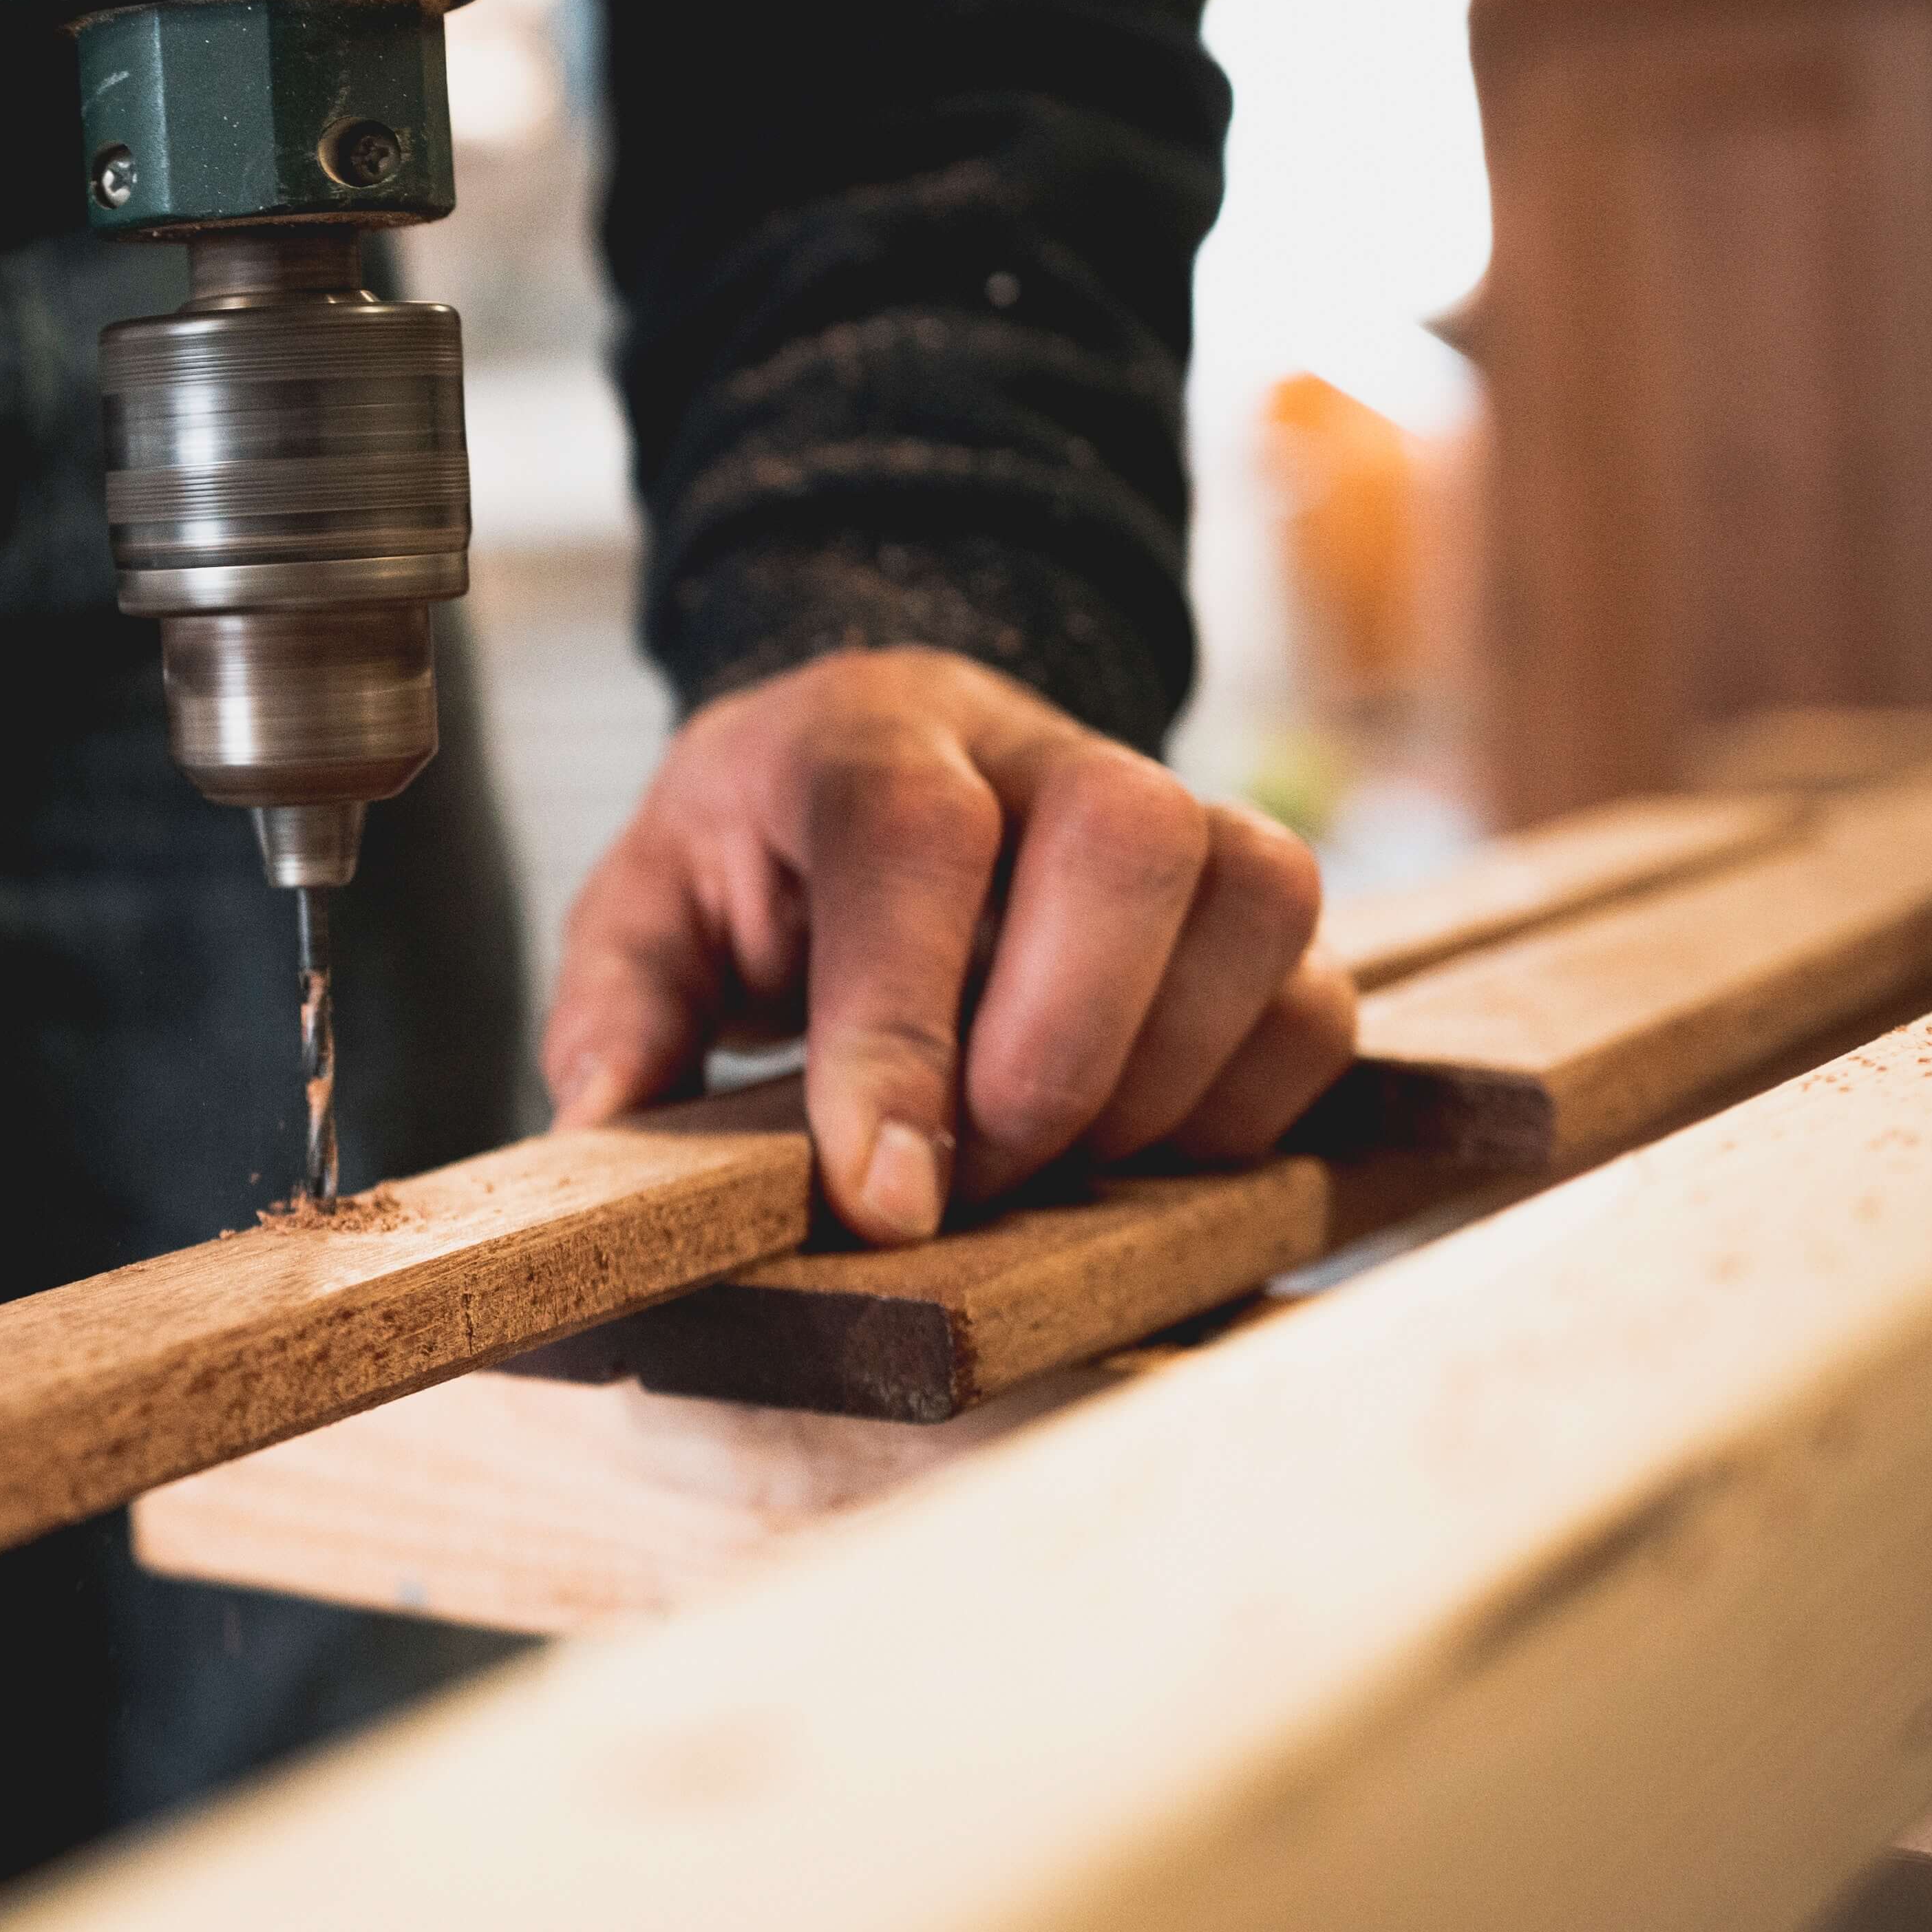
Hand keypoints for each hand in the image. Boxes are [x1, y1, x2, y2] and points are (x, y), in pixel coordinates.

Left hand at [539, 648, 1356, 1243]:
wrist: (878, 768)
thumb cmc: (762, 863)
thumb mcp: (649, 911)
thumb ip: (618, 1010)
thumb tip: (614, 1125)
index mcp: (867, 732)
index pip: (910, 837)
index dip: (903, 1029)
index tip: (886, 1199)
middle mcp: (1038, 746)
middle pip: (1129, 836)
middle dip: (1057, 1054)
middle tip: (971, 1179)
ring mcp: (1174, 809)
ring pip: (1257, 899)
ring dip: (1158, 1083)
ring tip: (1045, 1160)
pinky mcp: (1254, 905)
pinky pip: (1317, 999)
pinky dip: (1239, 1107)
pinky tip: (1132, 1145)